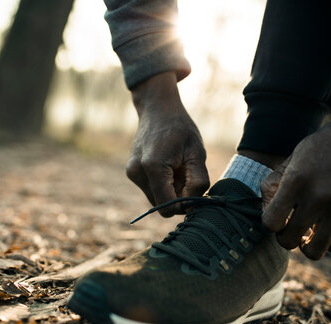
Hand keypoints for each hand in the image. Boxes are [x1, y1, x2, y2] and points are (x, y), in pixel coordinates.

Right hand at [127, 72, 209, 216]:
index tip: (195, 190)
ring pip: (156, 200)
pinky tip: (169, 166)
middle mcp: (137, 173)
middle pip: (161, 206)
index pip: (168, 207)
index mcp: (153, 167)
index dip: (184, 205)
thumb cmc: (181, 128)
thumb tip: (191, 205)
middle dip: (178, 198)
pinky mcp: (132, 173)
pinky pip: (152, 190)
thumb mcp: (197, 152)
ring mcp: (132, 173)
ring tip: (178, 169)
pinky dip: (163, 185)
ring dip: (171, 191)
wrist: (157, 108)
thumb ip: (198, 181)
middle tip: (188, 176)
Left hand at [261, 112, 330, 258]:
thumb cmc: (326, 145)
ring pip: (314, 252)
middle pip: (288, 241)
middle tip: (294, 228)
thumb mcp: (295, 156)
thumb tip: (265, 212)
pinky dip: (330, 241)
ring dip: (309, 245)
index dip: (272, 224)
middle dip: (287, 237)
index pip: (270, 223)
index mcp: (296, 180)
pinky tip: (330, 228)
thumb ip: (275, 183)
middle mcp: (318, 196)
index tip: (279, 217)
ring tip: (312, 233)